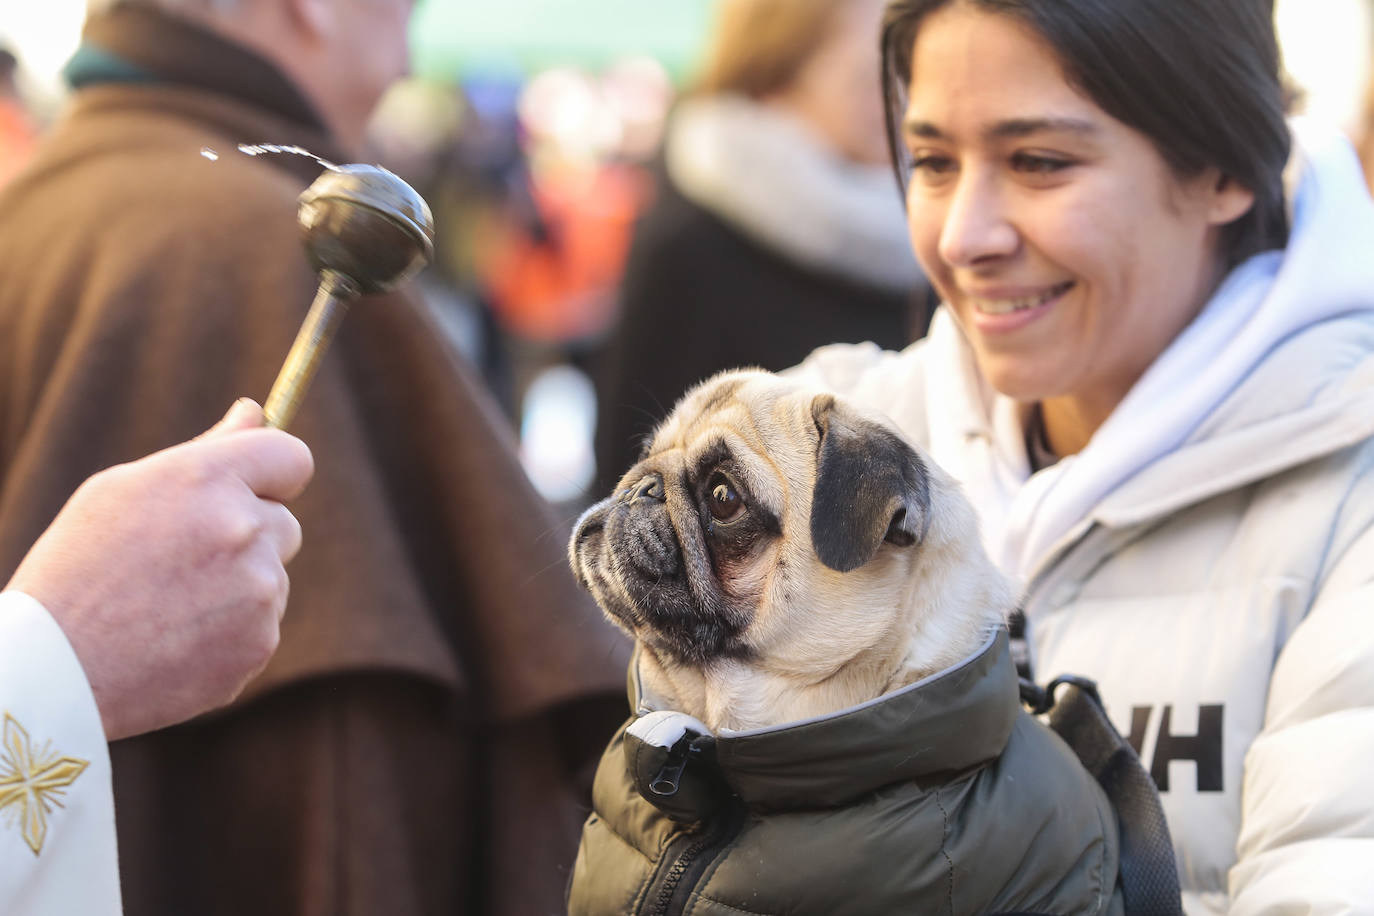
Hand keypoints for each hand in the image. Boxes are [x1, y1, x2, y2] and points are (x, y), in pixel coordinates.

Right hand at [6, 399, 314, 739]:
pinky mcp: (261, 641)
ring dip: (239, 587)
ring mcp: (258, 588)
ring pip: (272, 578)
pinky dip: (233, 632)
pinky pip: (263, 624)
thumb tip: (256, 412)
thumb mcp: (124, 491)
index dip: (275, 474)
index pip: (291, 457)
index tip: (259, 489)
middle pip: (285, 523)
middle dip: (249, 538)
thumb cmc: (80, 568)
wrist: (55, 671)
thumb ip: (206, 451)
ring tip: (169, 607)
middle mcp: (243, 528)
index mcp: (207, 479)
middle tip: (183, 564)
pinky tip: (179, 640)